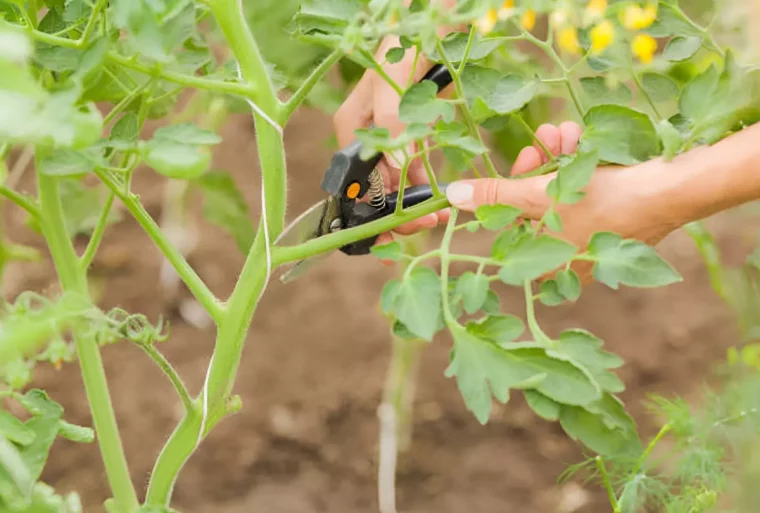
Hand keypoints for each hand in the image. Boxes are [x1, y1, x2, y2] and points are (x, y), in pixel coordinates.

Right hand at [333, 35, 451, 246]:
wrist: (429, 22)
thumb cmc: (405, 48)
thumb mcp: (394, 86)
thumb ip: (393, 126)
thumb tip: (397, 169)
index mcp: (351, 130)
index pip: (356, 183)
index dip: (374, 212)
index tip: (395, 231)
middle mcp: (365, 138)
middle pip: (375, 188)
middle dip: (398, 212)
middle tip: (426, 223)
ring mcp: (387, 137)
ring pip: (395, 182)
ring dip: (414, 202)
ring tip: (438, 216)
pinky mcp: (408, 132)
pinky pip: (412, 167)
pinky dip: (424, 183)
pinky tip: (440, 197)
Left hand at [444, 121, 681, 283]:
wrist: (671, 192)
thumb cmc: (603, 202)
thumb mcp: (541, 197)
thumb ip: (495, 196)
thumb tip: (451, 196)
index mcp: (547, 264)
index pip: (510, 230)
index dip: (506, 194)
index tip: (513, 166)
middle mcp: (566, 256)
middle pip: (534, 208)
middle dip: (536, 167)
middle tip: (541, 140)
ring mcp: (589, 238)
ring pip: (559, 193)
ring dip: (557, 157)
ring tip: (564, 131)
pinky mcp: (609, 216)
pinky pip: (582, 189)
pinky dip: (579, 163)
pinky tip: (580, 137)